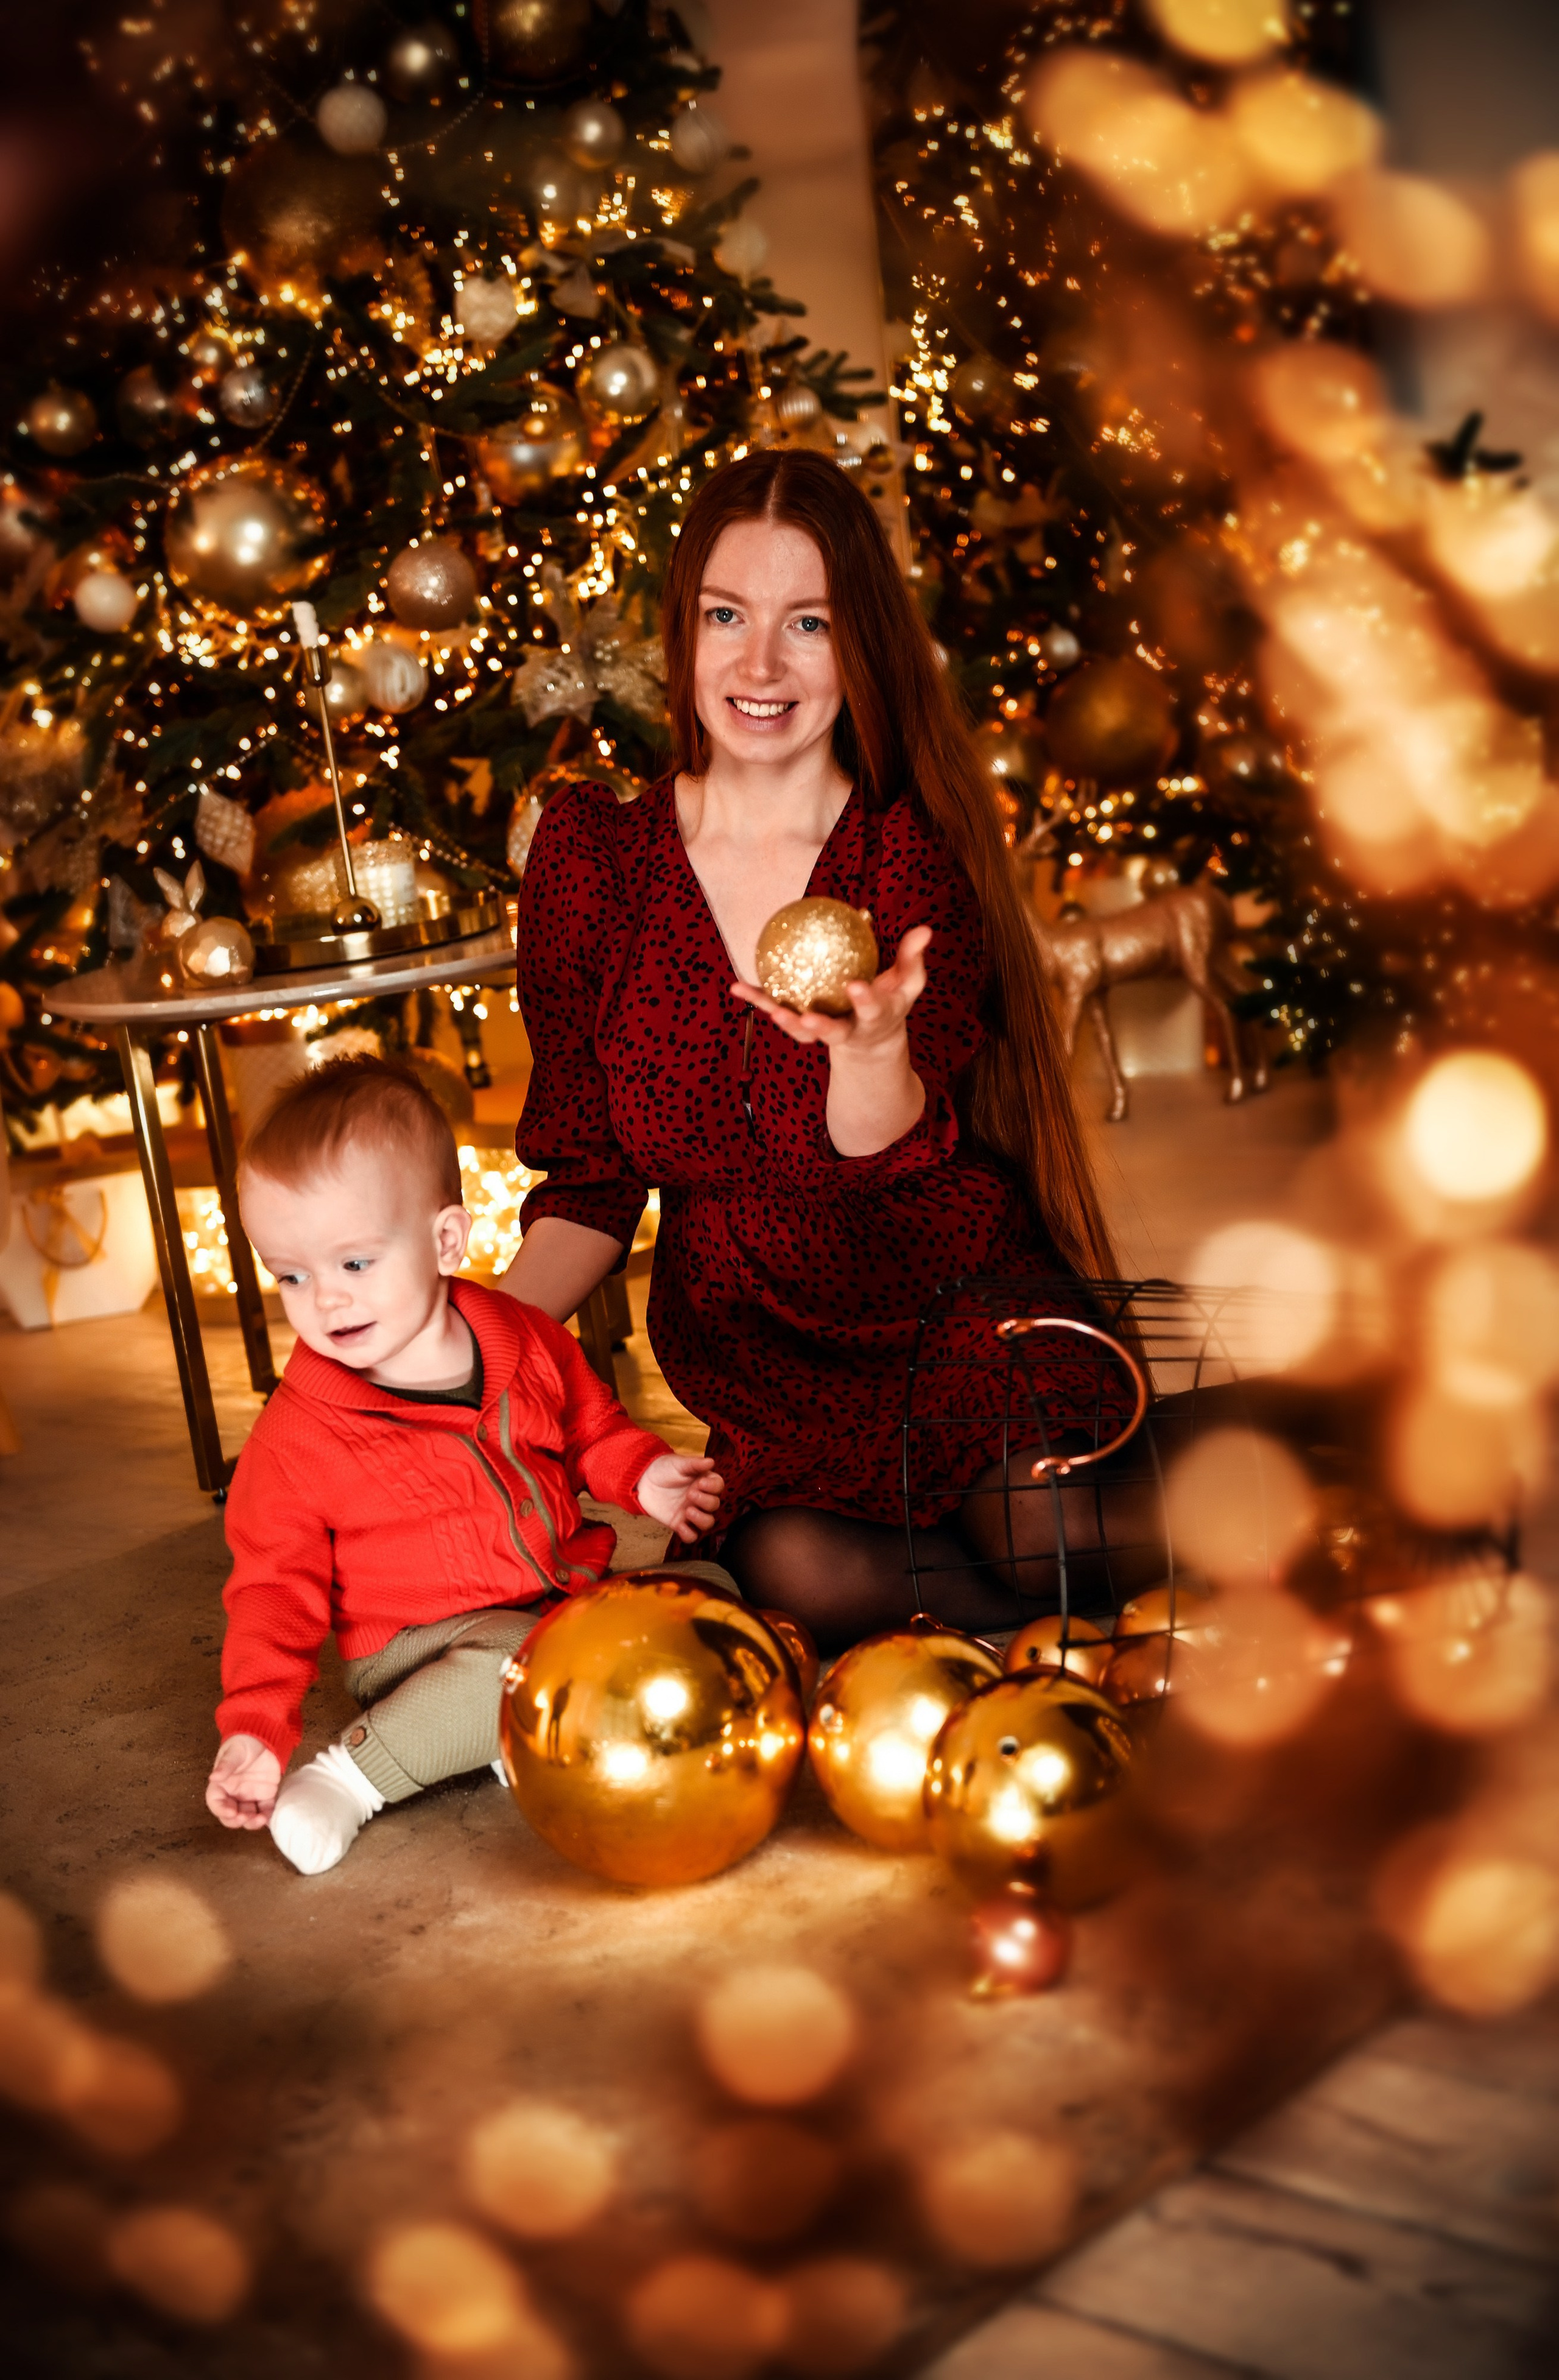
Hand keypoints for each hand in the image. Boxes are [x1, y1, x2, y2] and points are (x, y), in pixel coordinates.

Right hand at [207, 1734, 281, 1829]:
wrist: (265, 1736)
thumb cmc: (244, 1742)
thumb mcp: (234, 1751)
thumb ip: (225, 1765)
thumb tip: (213, 1777)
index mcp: (221, 1785)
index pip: (216, 1802)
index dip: (221, 1810)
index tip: (231, 1812)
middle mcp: (234, 1794)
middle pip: (231, 1815)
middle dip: (236, 1820)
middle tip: (245, 1818)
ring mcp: (250, 1796)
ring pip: (248, 1816)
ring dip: (252, 1822)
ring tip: (261, 1819)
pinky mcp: (266, 1795)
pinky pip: (266, 1810)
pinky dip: (268, 1816)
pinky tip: (271, 1818)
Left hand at [637, 1452, 724, 1542]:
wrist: (644, 1480)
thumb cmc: (665, 1469)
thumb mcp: (679, 1463)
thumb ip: (695, 1464)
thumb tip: (711, 1462)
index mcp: (704, 1482)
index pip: (718, 1486)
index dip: (713, 1487)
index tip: (700, 1483)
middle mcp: (701, 1498)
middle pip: (714, 1505)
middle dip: (705, 1501)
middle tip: (690, 1494)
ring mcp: (691, 1512)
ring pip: (708, 1523)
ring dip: (701, 1519)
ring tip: (688, 1511)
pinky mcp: (680, 1524)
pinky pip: (691, 1535)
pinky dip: (689, 1534)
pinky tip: (681, 1526)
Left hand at [730, 925, 932, 1055]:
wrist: (873, 1040)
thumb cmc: (891, 1001)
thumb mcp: (907, 982)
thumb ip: (912, 956)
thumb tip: (925, 928)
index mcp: (877, 1017)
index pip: (873, 1009)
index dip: (864, 1000)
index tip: (855, 986)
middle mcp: (851, 1031)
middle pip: (835, 1032)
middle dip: (822, 1027)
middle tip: (806, 1017)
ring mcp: (826, 1034)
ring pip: (804, 1033)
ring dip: (785, 1021)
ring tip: (767, 1007)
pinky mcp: (804, 1030)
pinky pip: (780, 1015)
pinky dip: (759, 1002)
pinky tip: (736, 985)